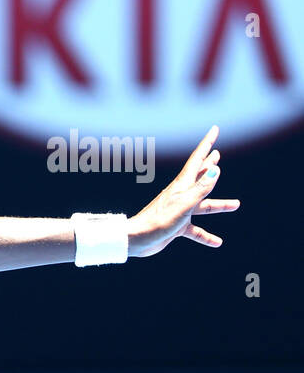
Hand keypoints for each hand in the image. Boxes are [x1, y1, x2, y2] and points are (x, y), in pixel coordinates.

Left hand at [127, 125, 240, 257]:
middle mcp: (181, 195)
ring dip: (218, 205)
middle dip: (209, 165)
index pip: (198, 160)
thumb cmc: (158, 221)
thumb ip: (200, 188)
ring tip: (235, 204)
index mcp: (182, 186)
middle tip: (217, 153)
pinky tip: (217, 242)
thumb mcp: (184, 204)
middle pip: (200, 178)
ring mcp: (179, 210)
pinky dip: (206, 235)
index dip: (207, 144)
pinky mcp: (177, 226)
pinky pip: (196, 230)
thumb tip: (215, 169)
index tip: (215, 129)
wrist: (136, 240)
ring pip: (203, 206)